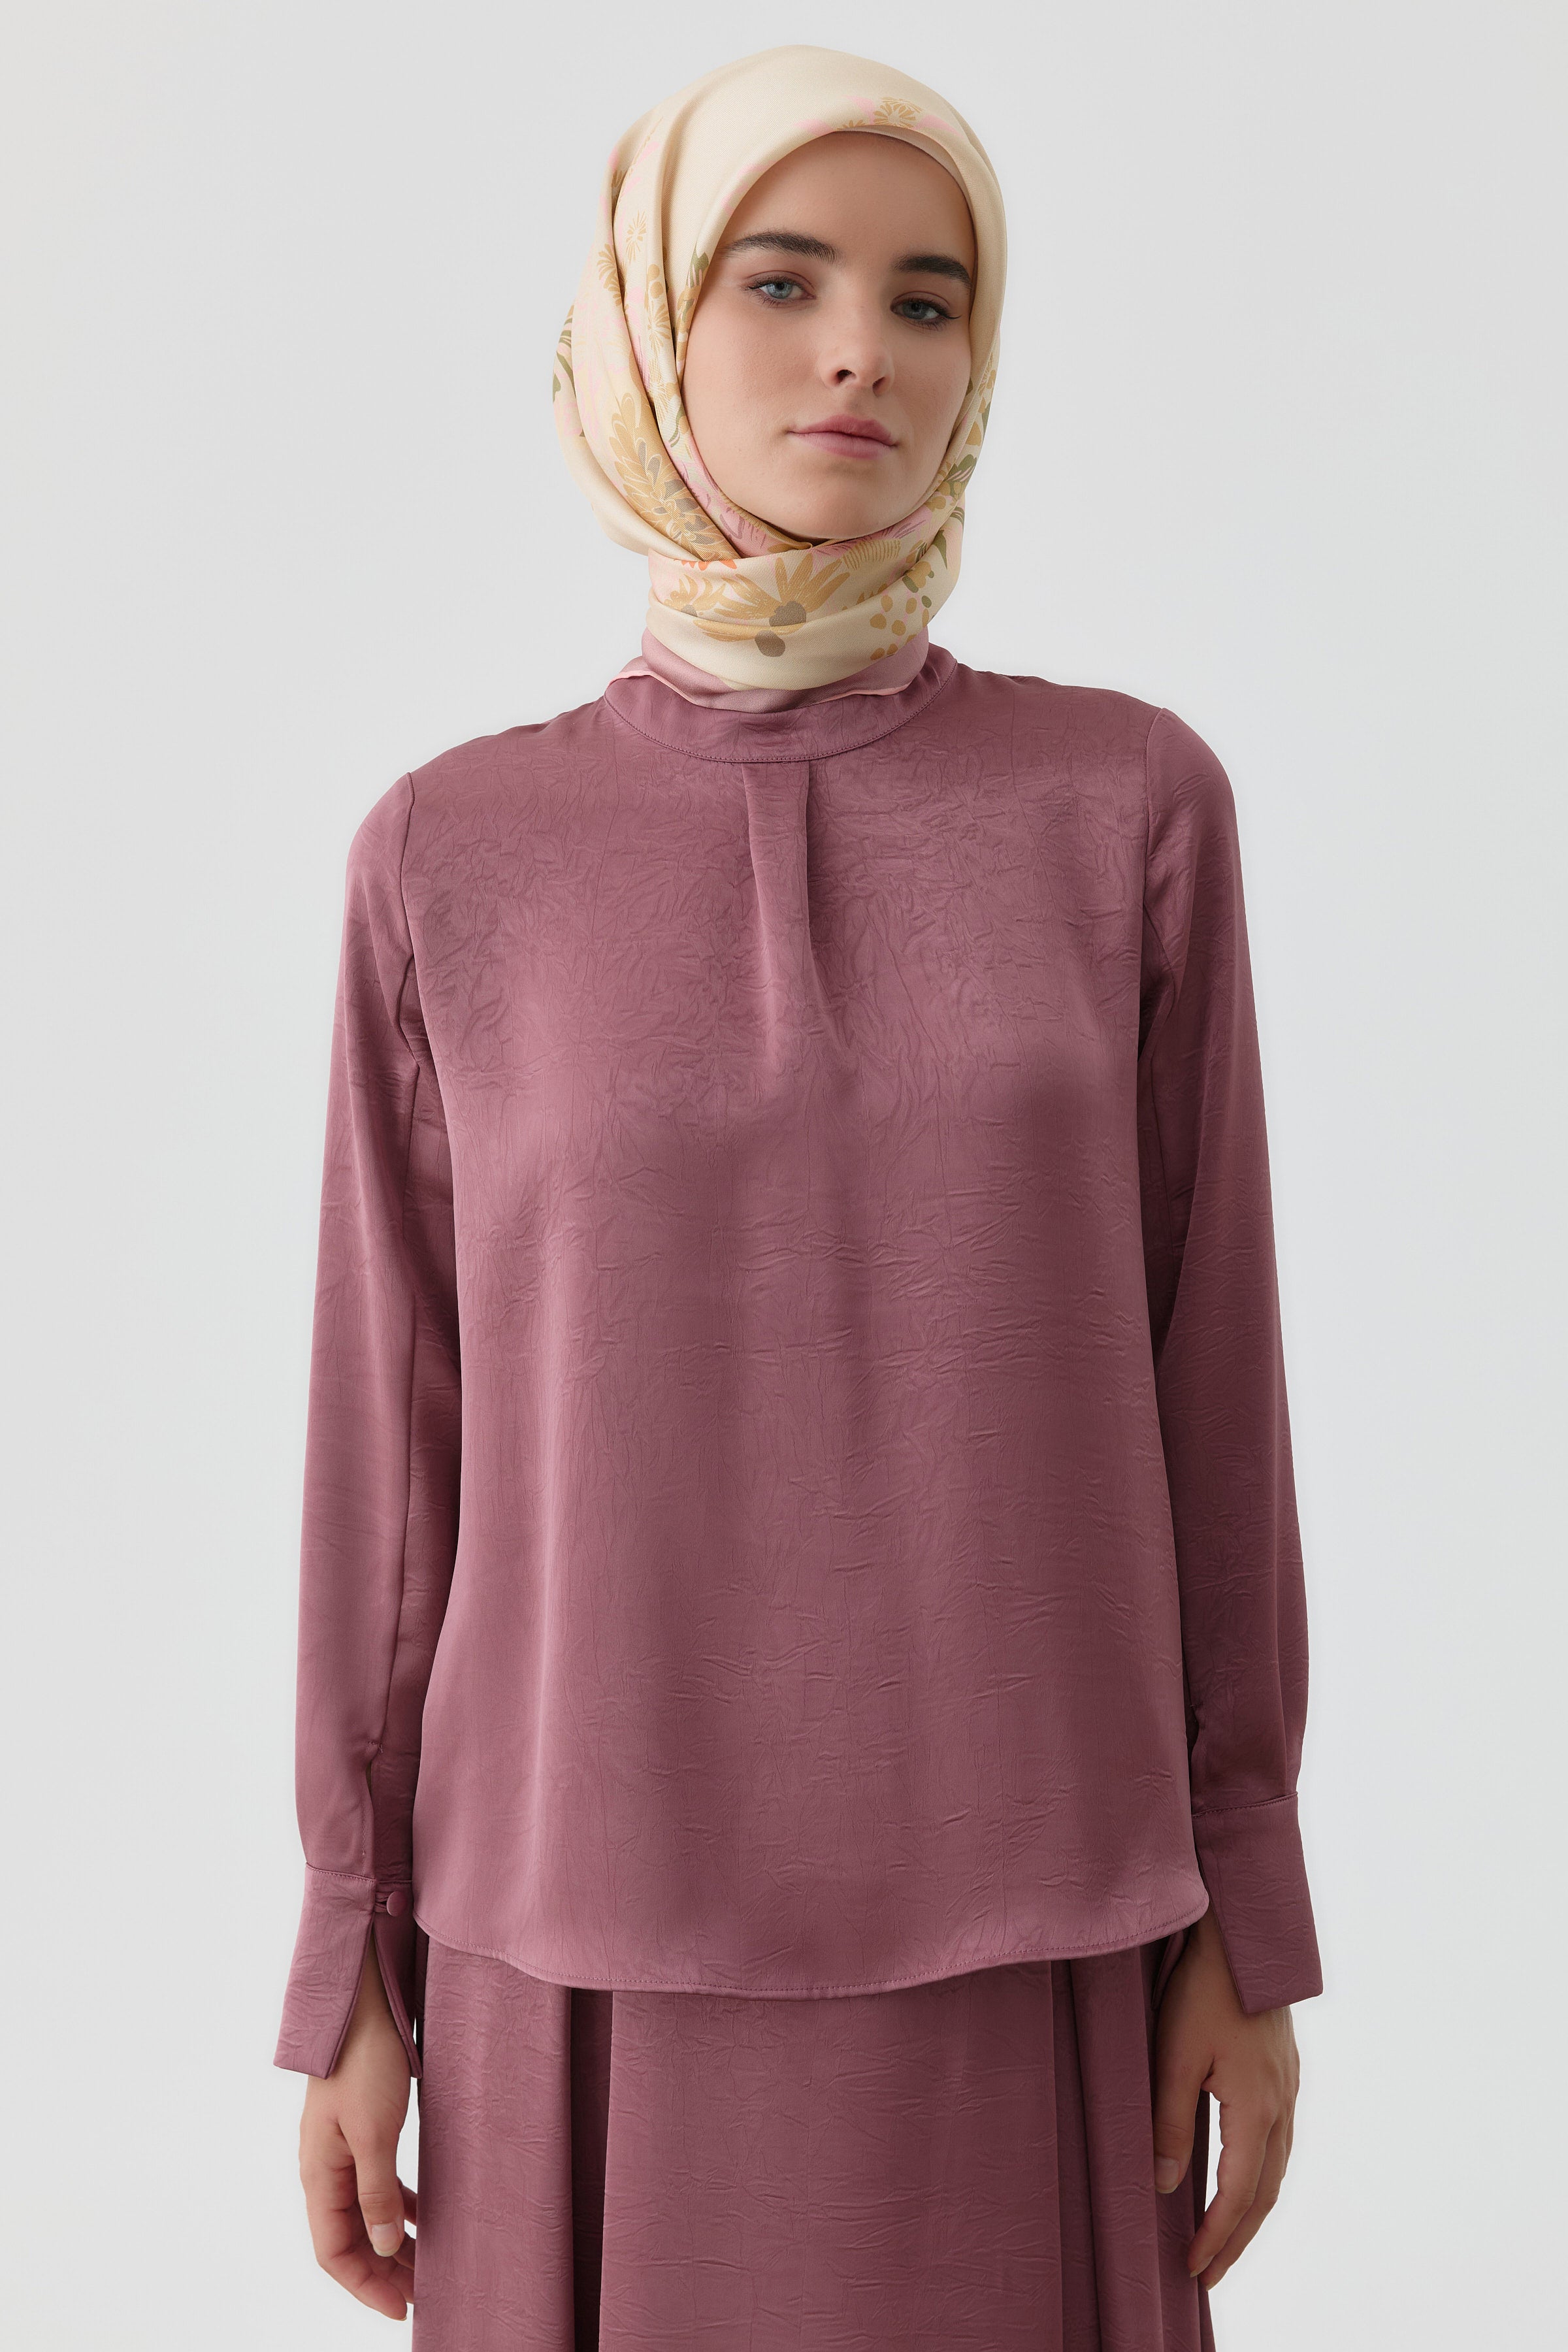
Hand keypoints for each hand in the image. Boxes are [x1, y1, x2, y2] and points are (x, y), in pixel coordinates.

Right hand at [297, 1932, 416, 2319]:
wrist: (362, 2002)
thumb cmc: (365, 2061)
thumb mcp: (374, 2132)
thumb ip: (376, 2191)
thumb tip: (386, 2246)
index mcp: (317, 2173)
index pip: (333, 2251)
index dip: (365, 2286)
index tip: (402, 2309)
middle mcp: (324, 2166)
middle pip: (349, 2238)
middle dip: (382, 2271)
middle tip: (423, 2294)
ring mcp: (341, 2147)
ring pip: (364, 2212)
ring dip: (392, 2241)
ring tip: (428, 2263)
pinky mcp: (361, 2128)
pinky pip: (375, 2183)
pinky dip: (397, 2205)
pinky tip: (422, 2214)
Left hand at [1152, 1908, 1298, 2290]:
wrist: (1242, 1936)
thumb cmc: (1201, 1989)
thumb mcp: (1173, 2055)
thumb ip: (1170, 2122)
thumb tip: (1166, 2185)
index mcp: (1256, 2107)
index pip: (1238, 2194)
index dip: (1216, 2235)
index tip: (1194, 2268)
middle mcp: (1282, 2104)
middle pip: (1265, 2192)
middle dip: (1238, 2237)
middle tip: (1211, 2274)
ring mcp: (1288, 2087)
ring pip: (1277, 2167)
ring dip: (1253, 2209)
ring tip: (1226, 2238)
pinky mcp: (1285, 2071)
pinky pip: (1280, 2140)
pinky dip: (1263, 2174)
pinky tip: (1246, 2176)